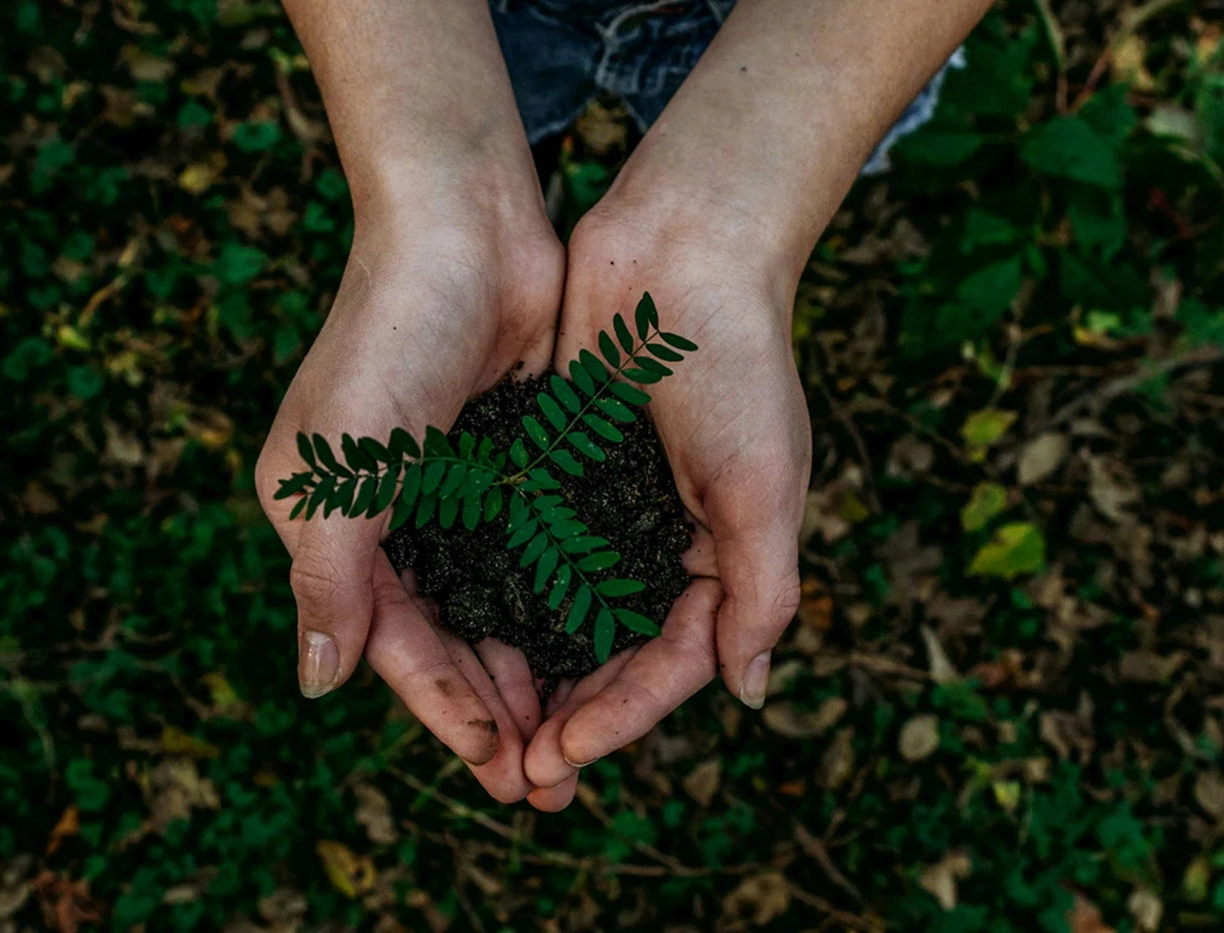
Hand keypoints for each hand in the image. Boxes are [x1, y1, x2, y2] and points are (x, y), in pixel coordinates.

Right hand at [255, 199, 563, 802]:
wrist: (465, 227)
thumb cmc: (388, 338)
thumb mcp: (340, 469)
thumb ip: (328, 579)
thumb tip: (317, 685)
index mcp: (334, 525)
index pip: (392, 642)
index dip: (443, 708)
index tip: (498, 765)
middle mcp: (391, 518)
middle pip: (447, 638)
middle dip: (494, 709)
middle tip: (547, 781)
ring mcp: (454, 492)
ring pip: (496, 607)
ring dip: (532, 670)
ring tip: (577, 736)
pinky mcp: (511, 464)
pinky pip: (535, 555)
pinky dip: (559, 605)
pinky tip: (596, 649)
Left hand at [522, 201, 811, 810]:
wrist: (682, 247)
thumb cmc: (737, 363)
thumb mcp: (763, 484)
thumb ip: (761, 590)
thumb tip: (748, 693)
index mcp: (719, 555)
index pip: (670, 662)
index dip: (622, 715)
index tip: (564, 753)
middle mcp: (658, 541)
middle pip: (610, 653)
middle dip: (569, 714)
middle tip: (518, 773)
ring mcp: (603, 507)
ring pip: (559, 613)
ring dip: (528, 672)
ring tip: (485, 728)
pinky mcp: (554, 468)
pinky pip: (523, 548)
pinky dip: (499, 594)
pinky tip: (460, 634)